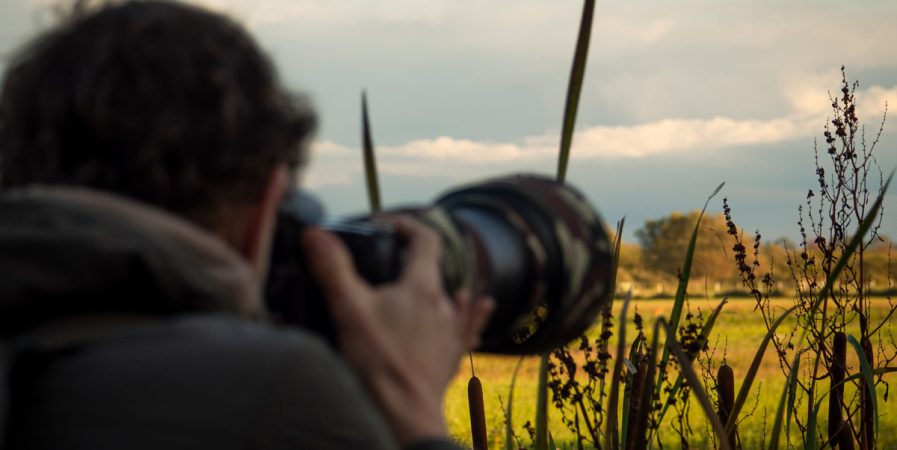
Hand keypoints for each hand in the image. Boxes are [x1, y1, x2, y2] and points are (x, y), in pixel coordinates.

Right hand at [302, 216, 493, 446]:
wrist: (405, 413)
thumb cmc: (379, 362)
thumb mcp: (348, 309)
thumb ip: (333, 268)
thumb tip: (316, 233)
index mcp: (422, 285)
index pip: (424, 237)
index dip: (405, 225)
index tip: (384, 226)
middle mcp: (444, 304)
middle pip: (430, 270)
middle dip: (406, 264)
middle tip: (378, 268)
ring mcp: (451, 331)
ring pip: (445, 298)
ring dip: (429, 288)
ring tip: (412, 286)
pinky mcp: (451, 355)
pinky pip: (465, 326)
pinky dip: (468, 313)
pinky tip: (480, 305)